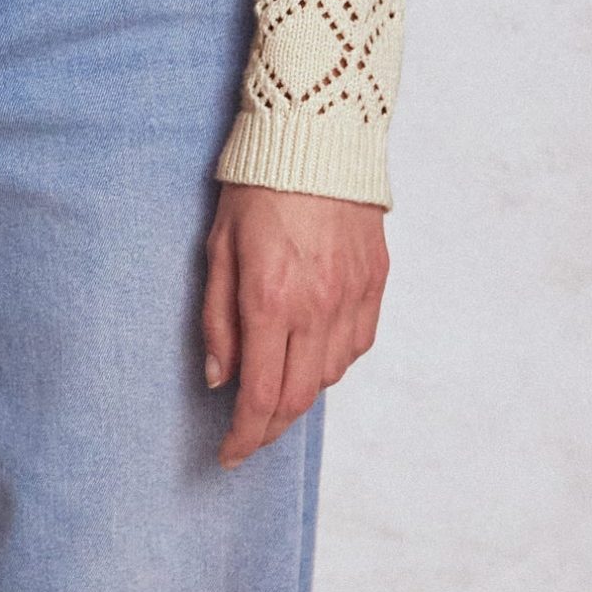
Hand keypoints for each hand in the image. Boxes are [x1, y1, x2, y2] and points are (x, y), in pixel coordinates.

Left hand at [202, 181, 387, 466]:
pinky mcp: (375, 285)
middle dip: (269, 428)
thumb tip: (218, 379)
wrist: (316, 136)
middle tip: (248, 436)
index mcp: (270, 300)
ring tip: (274, 391)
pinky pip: (356, 346)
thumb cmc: (255, 185)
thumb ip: (216, 317)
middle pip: (298, 397)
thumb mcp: (217, 246)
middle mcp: (316, 308)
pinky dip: (331, 363)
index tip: (228, 455)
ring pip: (329, 377)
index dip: (244, 436)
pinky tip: (311, 355)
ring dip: (300, 395)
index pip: (260, 395)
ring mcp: (352, 299)